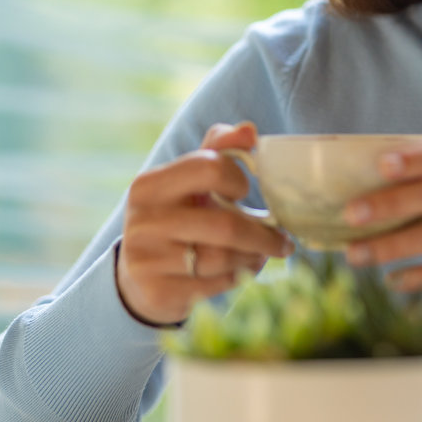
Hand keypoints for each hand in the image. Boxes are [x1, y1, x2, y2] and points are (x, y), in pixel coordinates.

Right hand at [115, 121, 294, 325]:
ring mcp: (147, 260)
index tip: (245, 191)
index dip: (237, 179)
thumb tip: (249, 130)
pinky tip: (242, 271)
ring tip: (263, 253)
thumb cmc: (176, 217)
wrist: (138, 276)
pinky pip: (215, 285)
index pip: (209, 168)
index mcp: (149, 186)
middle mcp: (143, 222)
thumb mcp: (187, 181)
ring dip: (254, 257)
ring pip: (223, 259)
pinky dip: (238, 278)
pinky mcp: (158, 292)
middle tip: (282, 240)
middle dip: (262, 234)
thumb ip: (218, 149)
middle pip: (224, 225)